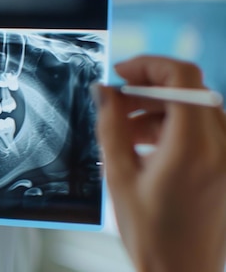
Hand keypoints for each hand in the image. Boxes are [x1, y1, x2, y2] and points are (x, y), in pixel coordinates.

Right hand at [95, 56, 225, 271]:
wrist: (180, 271)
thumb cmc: (151, 235)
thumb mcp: (119, 176)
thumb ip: (110, 126)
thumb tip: (103, 91)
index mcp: (194, 147)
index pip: (182, 78)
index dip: (148, 65)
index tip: (121, 73)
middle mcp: (221, 146)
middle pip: (189, 90)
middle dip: (148, 89)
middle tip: (116, 102)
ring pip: (195, 108)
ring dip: (158, 109)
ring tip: (124, 130)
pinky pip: (202, 129)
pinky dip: (173, 126)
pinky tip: (144, 145)